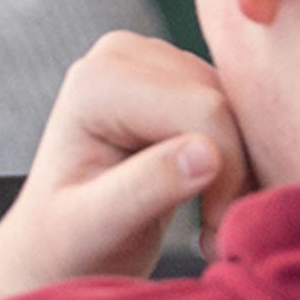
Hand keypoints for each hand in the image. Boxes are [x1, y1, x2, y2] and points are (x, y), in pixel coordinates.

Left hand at [0, 33, 251, 299]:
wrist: (59, 245)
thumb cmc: (67, 243)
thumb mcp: (97, 227)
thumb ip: (146, 188)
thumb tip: (208, 154)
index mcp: (97, 80)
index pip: (202, 110)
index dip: (225, 173)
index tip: (212, 232)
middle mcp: (125, 54)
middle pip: (225, 102)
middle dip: (234, 172)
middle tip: (215, 233)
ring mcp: (154, 59)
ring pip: (240, 107)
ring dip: (241, 169)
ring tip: (212, 222)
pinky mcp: (179, 77)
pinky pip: (240, 111)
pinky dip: (240, 159)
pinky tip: (214, 199)